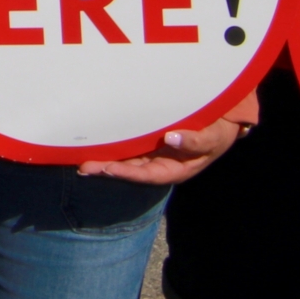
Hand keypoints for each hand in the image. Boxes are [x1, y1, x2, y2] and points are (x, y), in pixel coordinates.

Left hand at [79, 114, 246, 185]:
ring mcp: (150, 153)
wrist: (219, 123)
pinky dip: (111, 143)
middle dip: (106, 168)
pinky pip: (126, 143)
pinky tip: (94, 141)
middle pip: (129, 169)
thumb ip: (194, 141)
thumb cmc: (217, 133)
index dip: (127, 173)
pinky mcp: (145, 140)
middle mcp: (158, 164)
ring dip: (103, 158)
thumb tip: (172, 138)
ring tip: (80, 157)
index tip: (109, 168)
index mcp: (173, 170)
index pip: (146, 175)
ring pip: (124, 158)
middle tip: (83, 166)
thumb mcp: (211, 138)